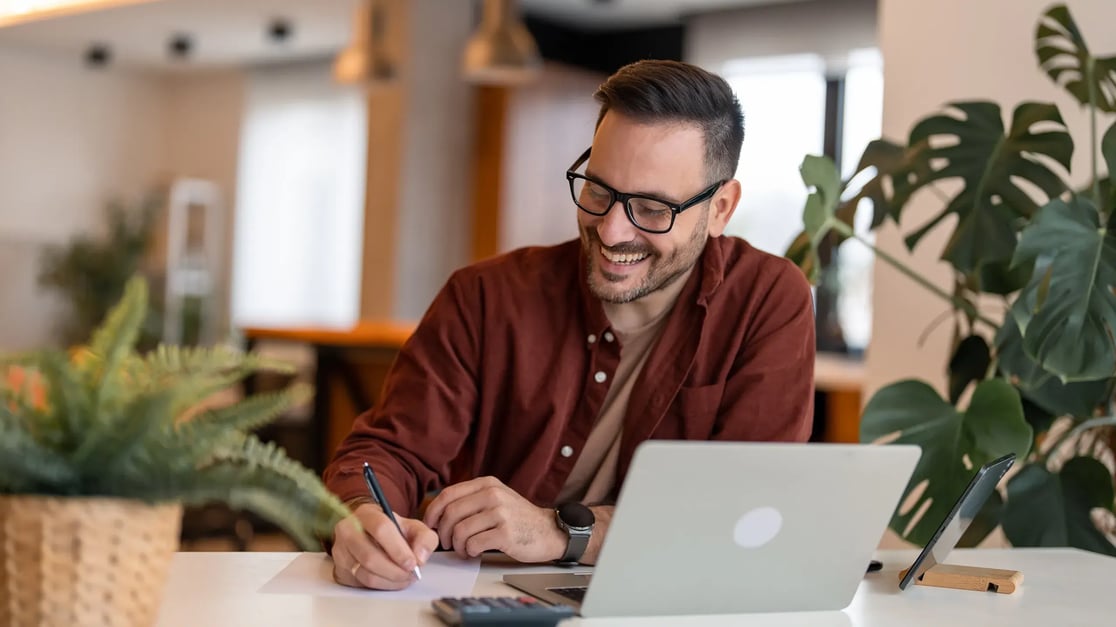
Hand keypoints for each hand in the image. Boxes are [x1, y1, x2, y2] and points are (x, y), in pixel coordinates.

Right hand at [330, 503, 437, 589]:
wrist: (367, 532)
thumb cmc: (391, 529)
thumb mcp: (412, 526)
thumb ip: (424, 538)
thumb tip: (420, 558)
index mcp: (366, 514)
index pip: (380, 529)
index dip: (398, 549)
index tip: (413, 563)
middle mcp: (348, 531)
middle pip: (370, 557)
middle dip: (396, 571)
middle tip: (412, 574)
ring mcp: (341, 551)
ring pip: (366, 574)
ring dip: (391, 581)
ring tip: (406, 578)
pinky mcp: (340, 569)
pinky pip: (362, 584)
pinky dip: (383, 586)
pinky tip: (394, 581)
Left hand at [423, 476, 565, 561]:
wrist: (548, 531)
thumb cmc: (517, 518)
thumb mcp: (495, 498)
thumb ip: (470, 500)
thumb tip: (437, 514)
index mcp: (486, 484)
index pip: (447, 495)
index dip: (432, 512)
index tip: (429, 526)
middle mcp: (492, 494)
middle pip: (451, 514)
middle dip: (443, 533)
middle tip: (447, 543)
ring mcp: (500, 513)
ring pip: (460, 531)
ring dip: (457, 546)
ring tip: (464, 550)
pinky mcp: (506, 533)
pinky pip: (474, 544)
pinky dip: (469, 552)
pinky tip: (475, 552)